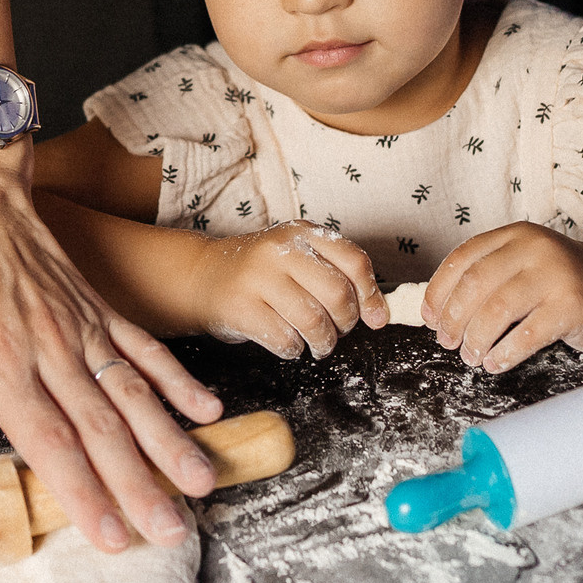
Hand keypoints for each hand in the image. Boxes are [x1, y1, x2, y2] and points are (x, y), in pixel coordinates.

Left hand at [0, 133, 224, 553]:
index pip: (48, 442)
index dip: (82, 492)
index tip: (110, 536)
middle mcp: (49, 350)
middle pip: (102, 429)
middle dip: (139, 485)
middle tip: (171, 530)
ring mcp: (80, 327)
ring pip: (133, 393)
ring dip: (168, 441)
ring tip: (201, 481)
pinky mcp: (96, 308)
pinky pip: (144, 347)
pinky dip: (176, 380)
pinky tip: (205, 411)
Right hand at [192, 222, 387, 358]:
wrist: (201, 275)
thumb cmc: (261, 274)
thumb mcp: (298, 259)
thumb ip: (337, 277)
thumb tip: (380, 316)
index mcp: (302, 233)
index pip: (354, 261)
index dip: (371, 295)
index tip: (375, 318)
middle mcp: (280, 250)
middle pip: (337, 294)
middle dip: (345, 323)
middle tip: (336, 331)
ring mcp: (257, 277)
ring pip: (313, 320)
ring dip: (322, 341)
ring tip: (316, 343)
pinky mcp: (240, 307)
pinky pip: (284, 339)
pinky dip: (294, 349)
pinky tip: (288, 343)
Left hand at [423, 222, 582, 372]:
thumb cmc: (563, 281)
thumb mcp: (524, 265)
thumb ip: (488, 277)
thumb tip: (438, 313)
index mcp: (515, 236)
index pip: (462, 259)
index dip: (438, 292)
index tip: (430, 318)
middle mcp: (534, 249)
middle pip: (475, 285)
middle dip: (453, 319)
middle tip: (448, 342)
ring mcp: (555, 276)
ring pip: (497, 310)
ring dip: (476, 339)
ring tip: (471, 356)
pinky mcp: (573, 306)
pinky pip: (528, 334)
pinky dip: (504, 353)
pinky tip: (495, 363)